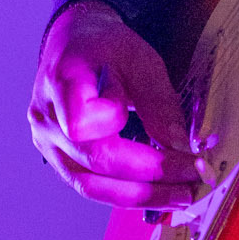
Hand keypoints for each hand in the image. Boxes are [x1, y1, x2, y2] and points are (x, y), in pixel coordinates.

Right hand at [29, 0, 206, 207]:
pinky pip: (91, 184)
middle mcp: (46, 119)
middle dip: (148, 179)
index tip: (173, 141)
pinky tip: (156, 192)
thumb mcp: (139, 57)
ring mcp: (47, 143)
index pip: (82, 125)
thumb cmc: (105, 45)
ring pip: (90, 185)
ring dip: (139, 196)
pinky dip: (125, 191)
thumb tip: (179, 144)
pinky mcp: (59, 158)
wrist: (74, 43)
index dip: (128, 138)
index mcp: (62, 83)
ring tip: (180, 195)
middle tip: (193, 181)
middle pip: (94, 163)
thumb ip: (157, 99)